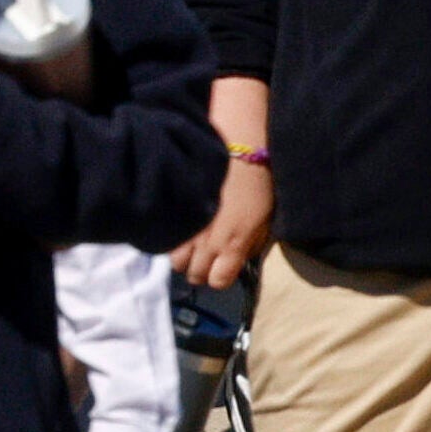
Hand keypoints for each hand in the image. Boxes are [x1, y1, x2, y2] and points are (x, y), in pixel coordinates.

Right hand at [172, 153, 273, 294]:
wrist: (235, 149)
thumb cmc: (256, 183)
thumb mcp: (264, 219)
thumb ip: (251, 245)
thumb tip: (238, 260)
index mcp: (233, 246)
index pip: (218, 282)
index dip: (222, 276)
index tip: (224, 265)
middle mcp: (207, 244)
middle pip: (195, 276)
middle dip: (203, 269)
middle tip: (209, 255)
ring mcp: (187, 230)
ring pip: (176, 264)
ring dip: (185, 258)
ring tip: (193, 245)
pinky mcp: (173, 215)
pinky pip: (165, 242)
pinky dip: (173, 242)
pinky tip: (182, 232)